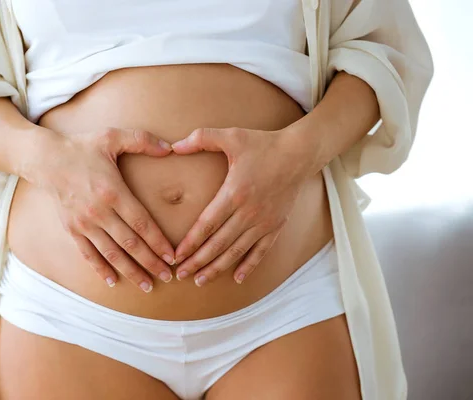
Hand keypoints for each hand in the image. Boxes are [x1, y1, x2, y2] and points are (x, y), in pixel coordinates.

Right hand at [28, 127, 176, 292]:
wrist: (45, 159)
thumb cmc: (83, 147)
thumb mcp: (112, 136)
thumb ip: (142, 140)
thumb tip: (170, 147)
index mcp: (113, 192)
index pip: (142, 223)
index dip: (158, 242)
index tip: (173, 256)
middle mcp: (99, 212)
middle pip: (130, 244)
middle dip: (151, 262)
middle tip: (168, 276)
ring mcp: (84, 223)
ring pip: (111, 254)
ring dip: (131, 271)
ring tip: (147, 285)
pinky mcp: (72, 230)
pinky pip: (88, 254)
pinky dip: (101, 270)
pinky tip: (114, 282)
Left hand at [171, 127, 314, 285]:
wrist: (299, 153)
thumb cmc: (263, 144)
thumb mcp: (231, 135)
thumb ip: (202, 138)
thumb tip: (174, 146)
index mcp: (234, 193)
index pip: (207, 225)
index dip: (190, 243)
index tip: (176, 256)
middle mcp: (249, 212)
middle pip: (218, 244)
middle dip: (198, 261)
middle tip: (181, 274)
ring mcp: (264, 222)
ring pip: (236, 251)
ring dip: (217, 268)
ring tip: (201, 280)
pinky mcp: (276, 225)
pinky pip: (261, 251)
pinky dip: (249, 266)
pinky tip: (237, 278)